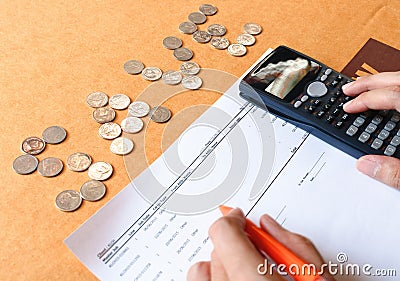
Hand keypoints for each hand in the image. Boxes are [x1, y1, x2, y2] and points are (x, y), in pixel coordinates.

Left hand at [187, 208, 333, 280]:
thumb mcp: (319, 278)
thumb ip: (296, 246)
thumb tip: (268, 225)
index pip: (224, 232)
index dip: (233, 219)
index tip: (240, 217)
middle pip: (218, 249)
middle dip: (238, 244)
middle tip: (260, 253)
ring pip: (202, 269)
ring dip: (222, 263)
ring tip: (246, 271)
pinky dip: (213, 277)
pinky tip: (235, 279)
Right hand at [342, 71, 399, 188]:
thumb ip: (395, 173)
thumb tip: (366, 165)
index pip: (389, 95)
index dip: (364, 100)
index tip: (348, 107)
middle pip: (396, 78)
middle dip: (368, 81)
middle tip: (348, 88)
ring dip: (383, 81)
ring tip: (366, 88)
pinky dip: (396, 89)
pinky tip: (391, 98)